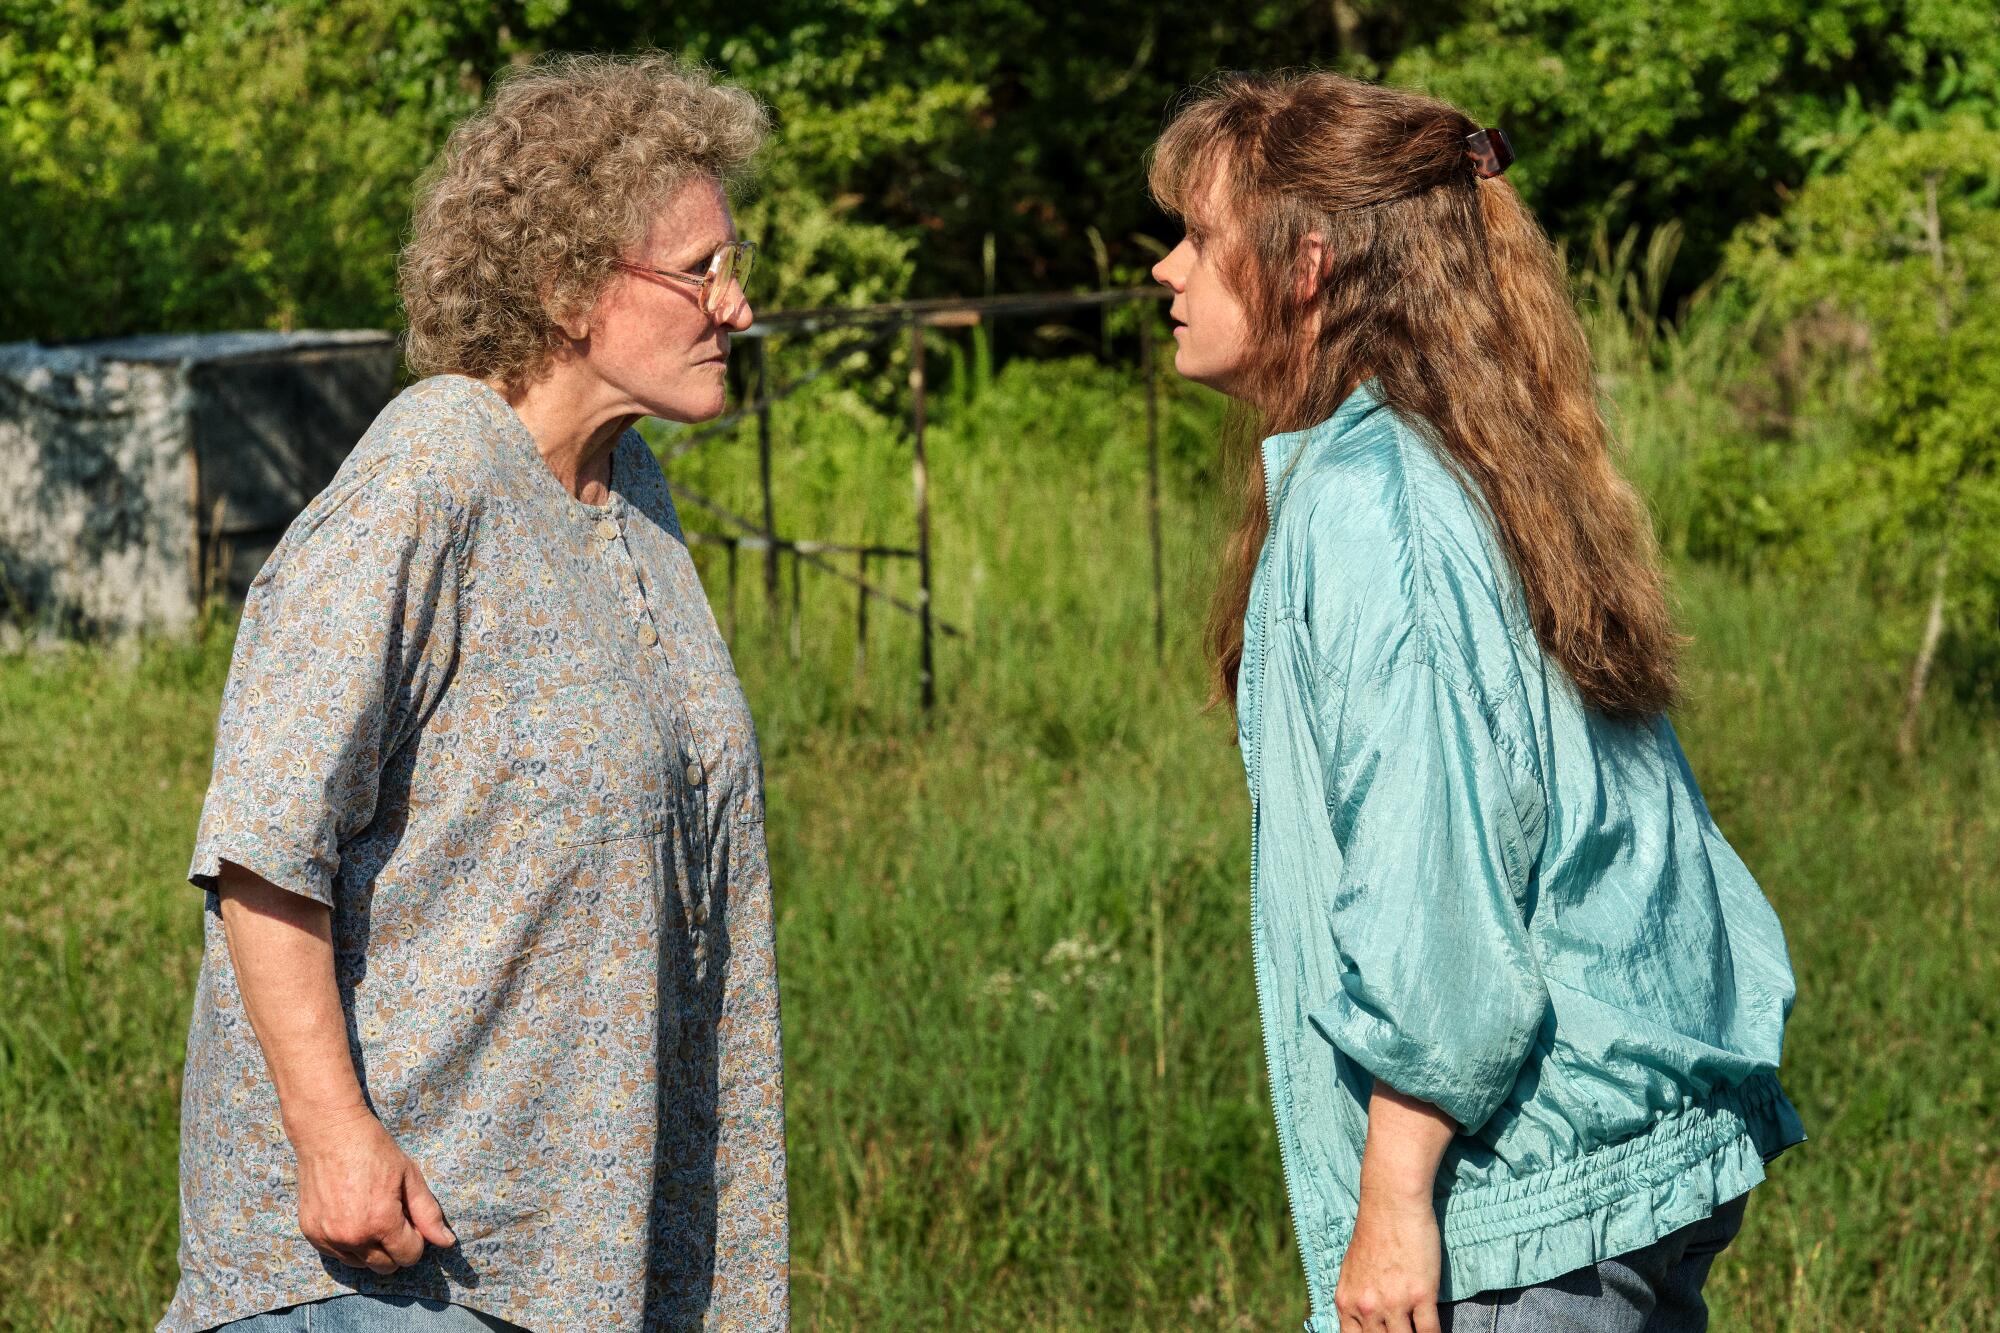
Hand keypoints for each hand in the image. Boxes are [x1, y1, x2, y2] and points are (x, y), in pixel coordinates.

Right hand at [290, 1106, 455, 1274]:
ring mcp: (328, 1238)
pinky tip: (352, 1216)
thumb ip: (428, 1213)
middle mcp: (352, 1237)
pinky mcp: (310, 1234)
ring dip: (372, 1248)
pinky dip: (349, 1244)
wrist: (329, 1132)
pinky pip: (338, 1255)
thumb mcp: (409, 1176)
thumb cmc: (373, 1149)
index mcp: (381, 1222)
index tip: (410, 1218)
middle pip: (385, 1266)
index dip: (416, 1239)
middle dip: (396, 1248)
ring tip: (371, 1215)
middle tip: (393, 1217)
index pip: (409, 1256)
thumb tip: (446, 1243)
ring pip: (361, 1264)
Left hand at [1334, 1185, 1442, 1332]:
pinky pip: (1430, 1332)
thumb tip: (1362, 1321)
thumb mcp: (1351, 1271)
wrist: (1392, 1203)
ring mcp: (1394, 1303)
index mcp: (1347, 1301)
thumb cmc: (1373, 1232)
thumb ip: (1356, 1300)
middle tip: (1401, 1332)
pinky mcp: (1421, 1295)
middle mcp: (1368, 1307)